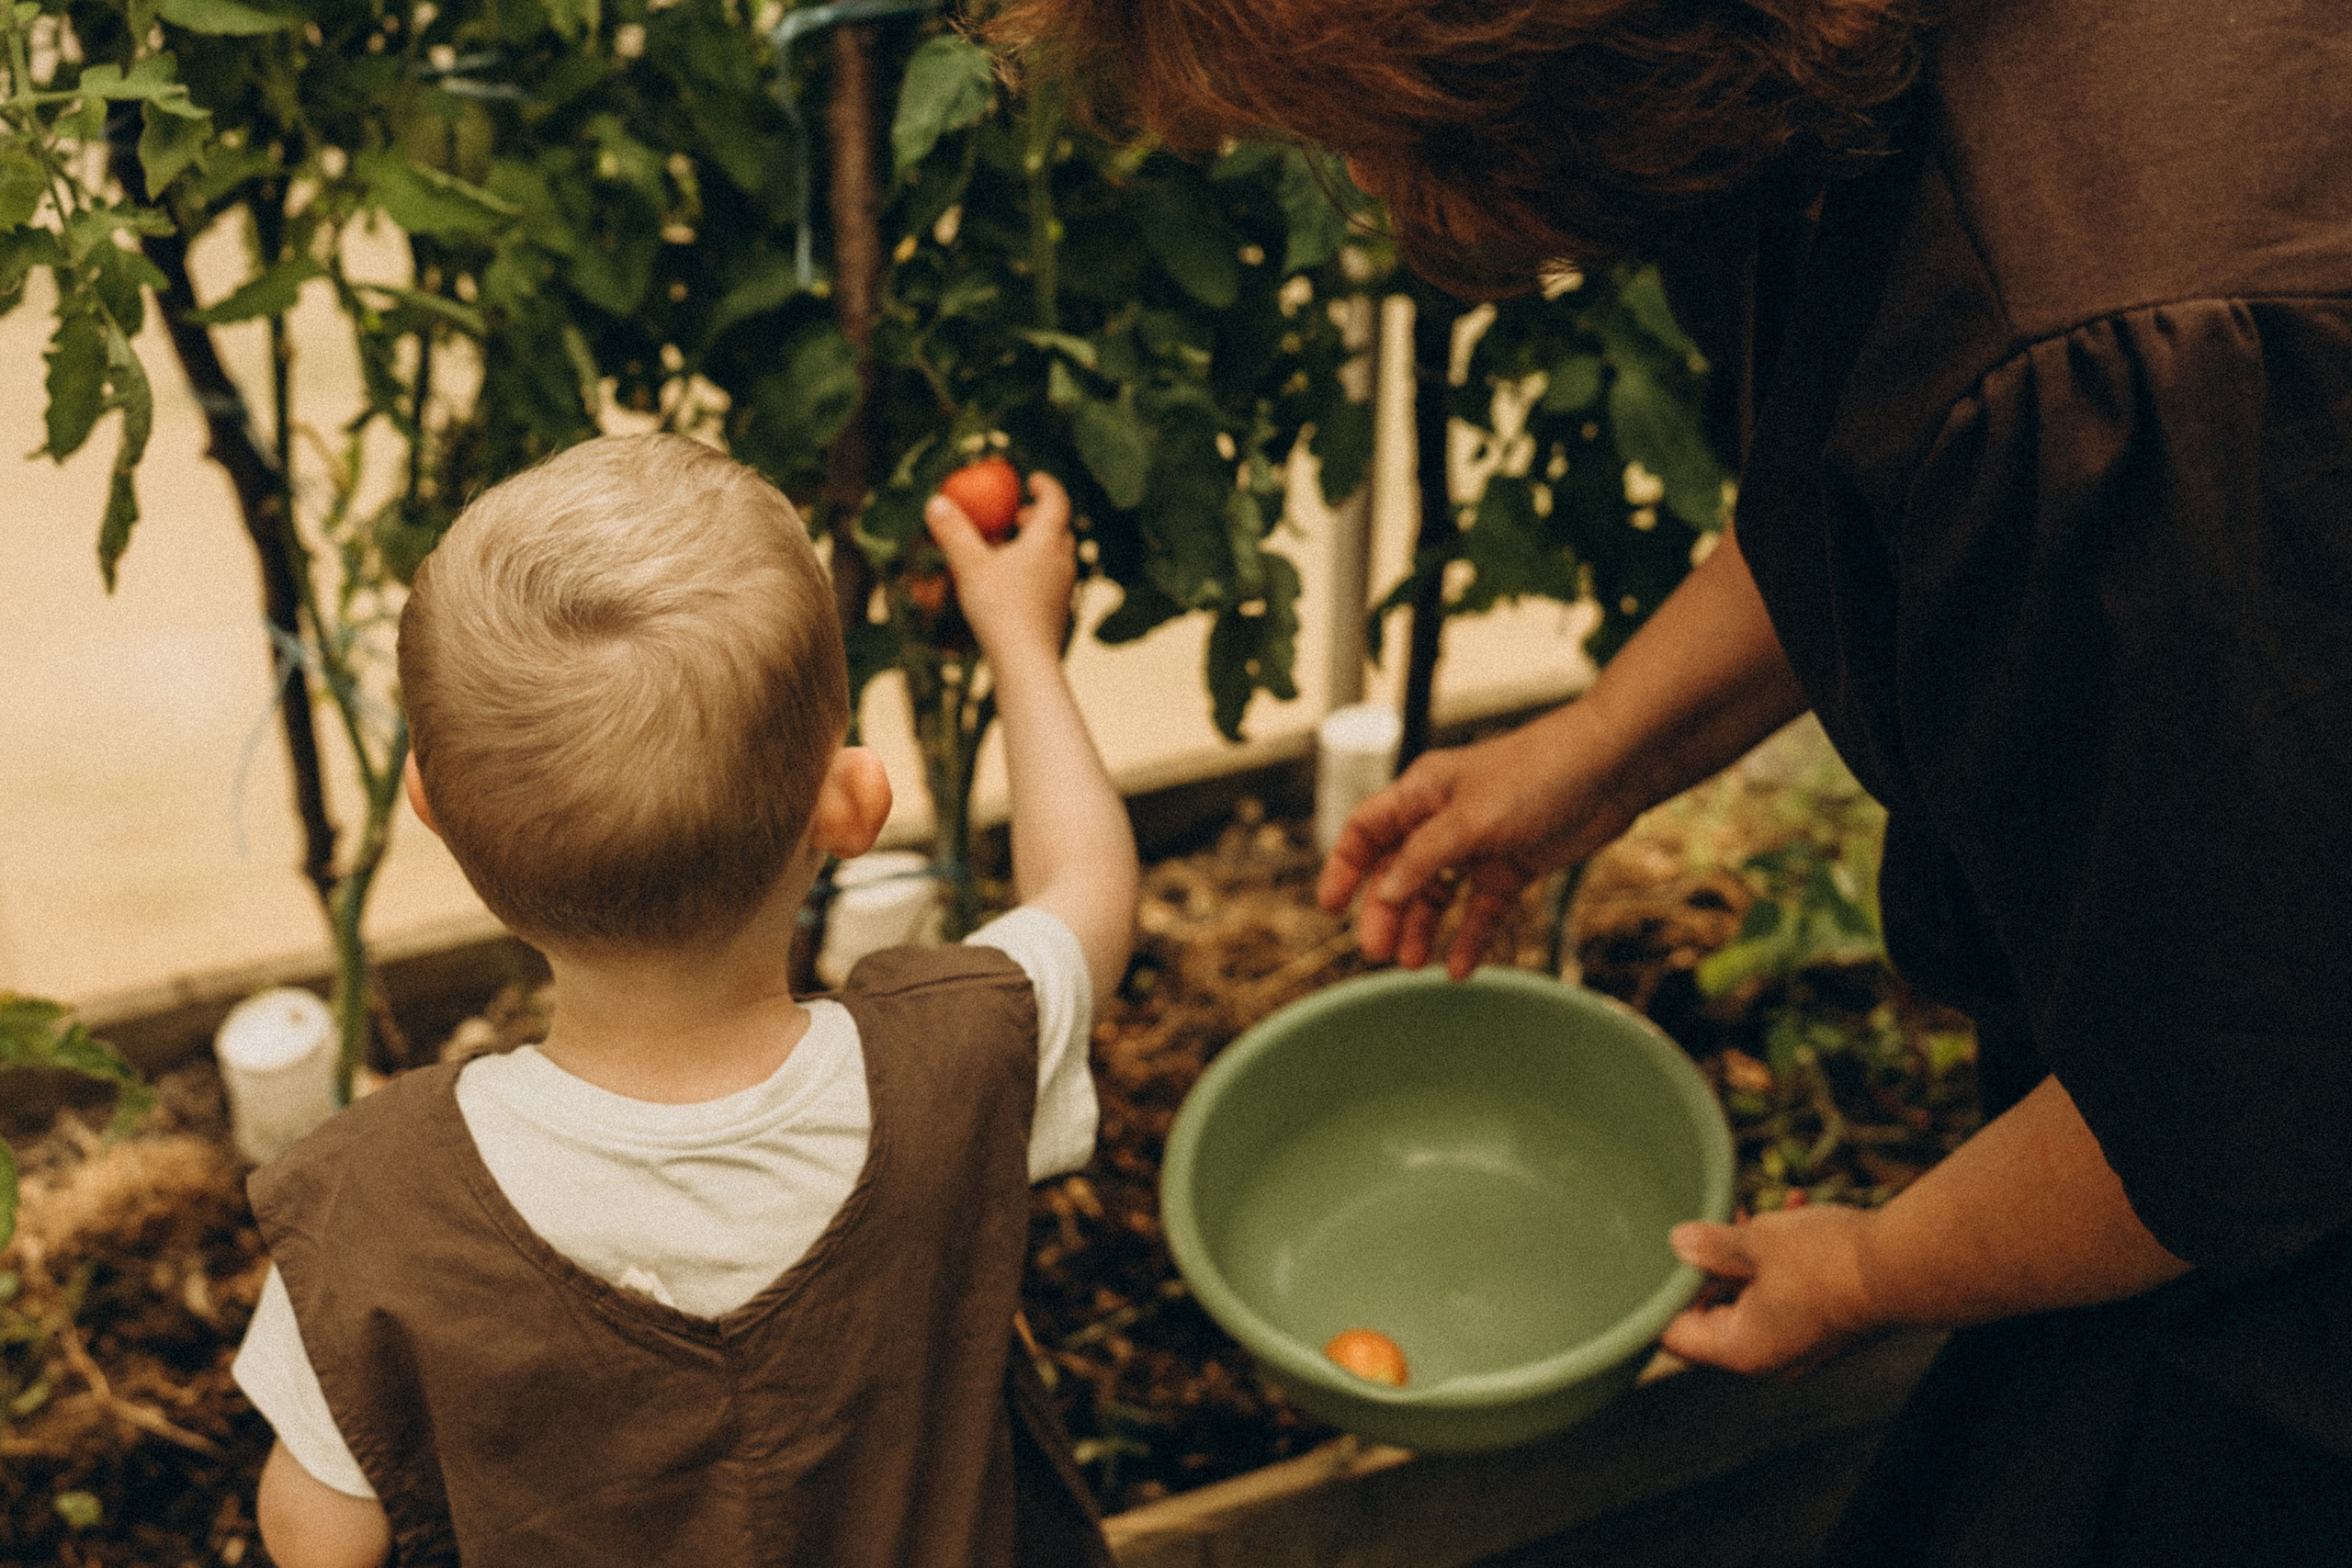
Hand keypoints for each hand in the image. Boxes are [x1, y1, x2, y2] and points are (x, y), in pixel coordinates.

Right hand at [925, 469, 1074, 663]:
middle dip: (1039, 518)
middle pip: (1059, 529)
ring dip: (1037, 546)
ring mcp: (1064, 588)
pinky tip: (1011, 585)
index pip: (1057, 501)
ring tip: (1008, 550)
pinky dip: (1036, 570)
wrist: (1026, 661)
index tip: (1033, 480)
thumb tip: (935, 501)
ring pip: (1056, 556)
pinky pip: (1051, 579)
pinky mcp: (1059, 611)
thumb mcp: (970, 566)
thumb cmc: (1000, 608)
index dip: (1046, 486)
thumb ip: (953, 532)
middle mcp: (1062, 561)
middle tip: (1016, 517)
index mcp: (1047, 541)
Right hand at [1315, 703, 1639, 977]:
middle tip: (1380, 954)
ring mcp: (1478, 844)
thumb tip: (1387, 894)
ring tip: (1414, 963)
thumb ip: (1425, 857)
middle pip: (1398, 872)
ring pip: (1436, 894)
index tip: (1331, 908)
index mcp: (1422, 793)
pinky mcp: (1512, 865)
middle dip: (1385, 912)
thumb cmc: (1538, 774)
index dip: (1344, 868)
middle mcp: (1444, 819)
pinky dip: (1469, 936)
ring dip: (1422, 928)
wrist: (1612, 769)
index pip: (1366, 831)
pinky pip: (1481, 908)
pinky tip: (1459, 968)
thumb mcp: (1471, 818)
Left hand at [1659, 1207, 1883, 1377]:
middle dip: (1714, 1263)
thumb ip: (1712, 1246)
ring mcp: (1801, 1345)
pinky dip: (1785, 1259)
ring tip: (1762, 1212)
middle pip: (1716, 1313)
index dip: (1664, 1293)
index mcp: (1742, 1351)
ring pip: (1756, 1295)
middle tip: (1716, 1224)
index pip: (1676, 1335)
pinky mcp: (1826, 1326)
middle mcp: (1770, 1359)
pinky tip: (1796, 1209)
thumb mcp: (1758, 1242)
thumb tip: (1678, 1244)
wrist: (1909, 1267)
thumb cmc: (1828, 1261)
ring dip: (1753, 1252)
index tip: (1662, 1256)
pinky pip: (1789, 1293)